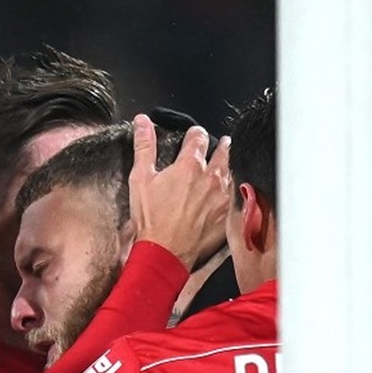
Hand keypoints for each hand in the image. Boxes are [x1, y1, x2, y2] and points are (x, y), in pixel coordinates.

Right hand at [129, 113, 232, 269]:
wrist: (166, 250)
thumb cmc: (152, 218)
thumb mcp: (140, 178)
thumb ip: (144, 147)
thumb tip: (143, 122)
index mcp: (190, 165)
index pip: (198, 138)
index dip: (195, 133)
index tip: (194, 134)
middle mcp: (210, 177)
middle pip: (221, 153)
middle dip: (220, 146)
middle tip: (222, 142)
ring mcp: (221, 196)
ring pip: (228, 173)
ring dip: (225, 166)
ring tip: (223, 164)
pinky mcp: (225, 213)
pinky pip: (231, 195)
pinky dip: (227, 189)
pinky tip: (222, 190)